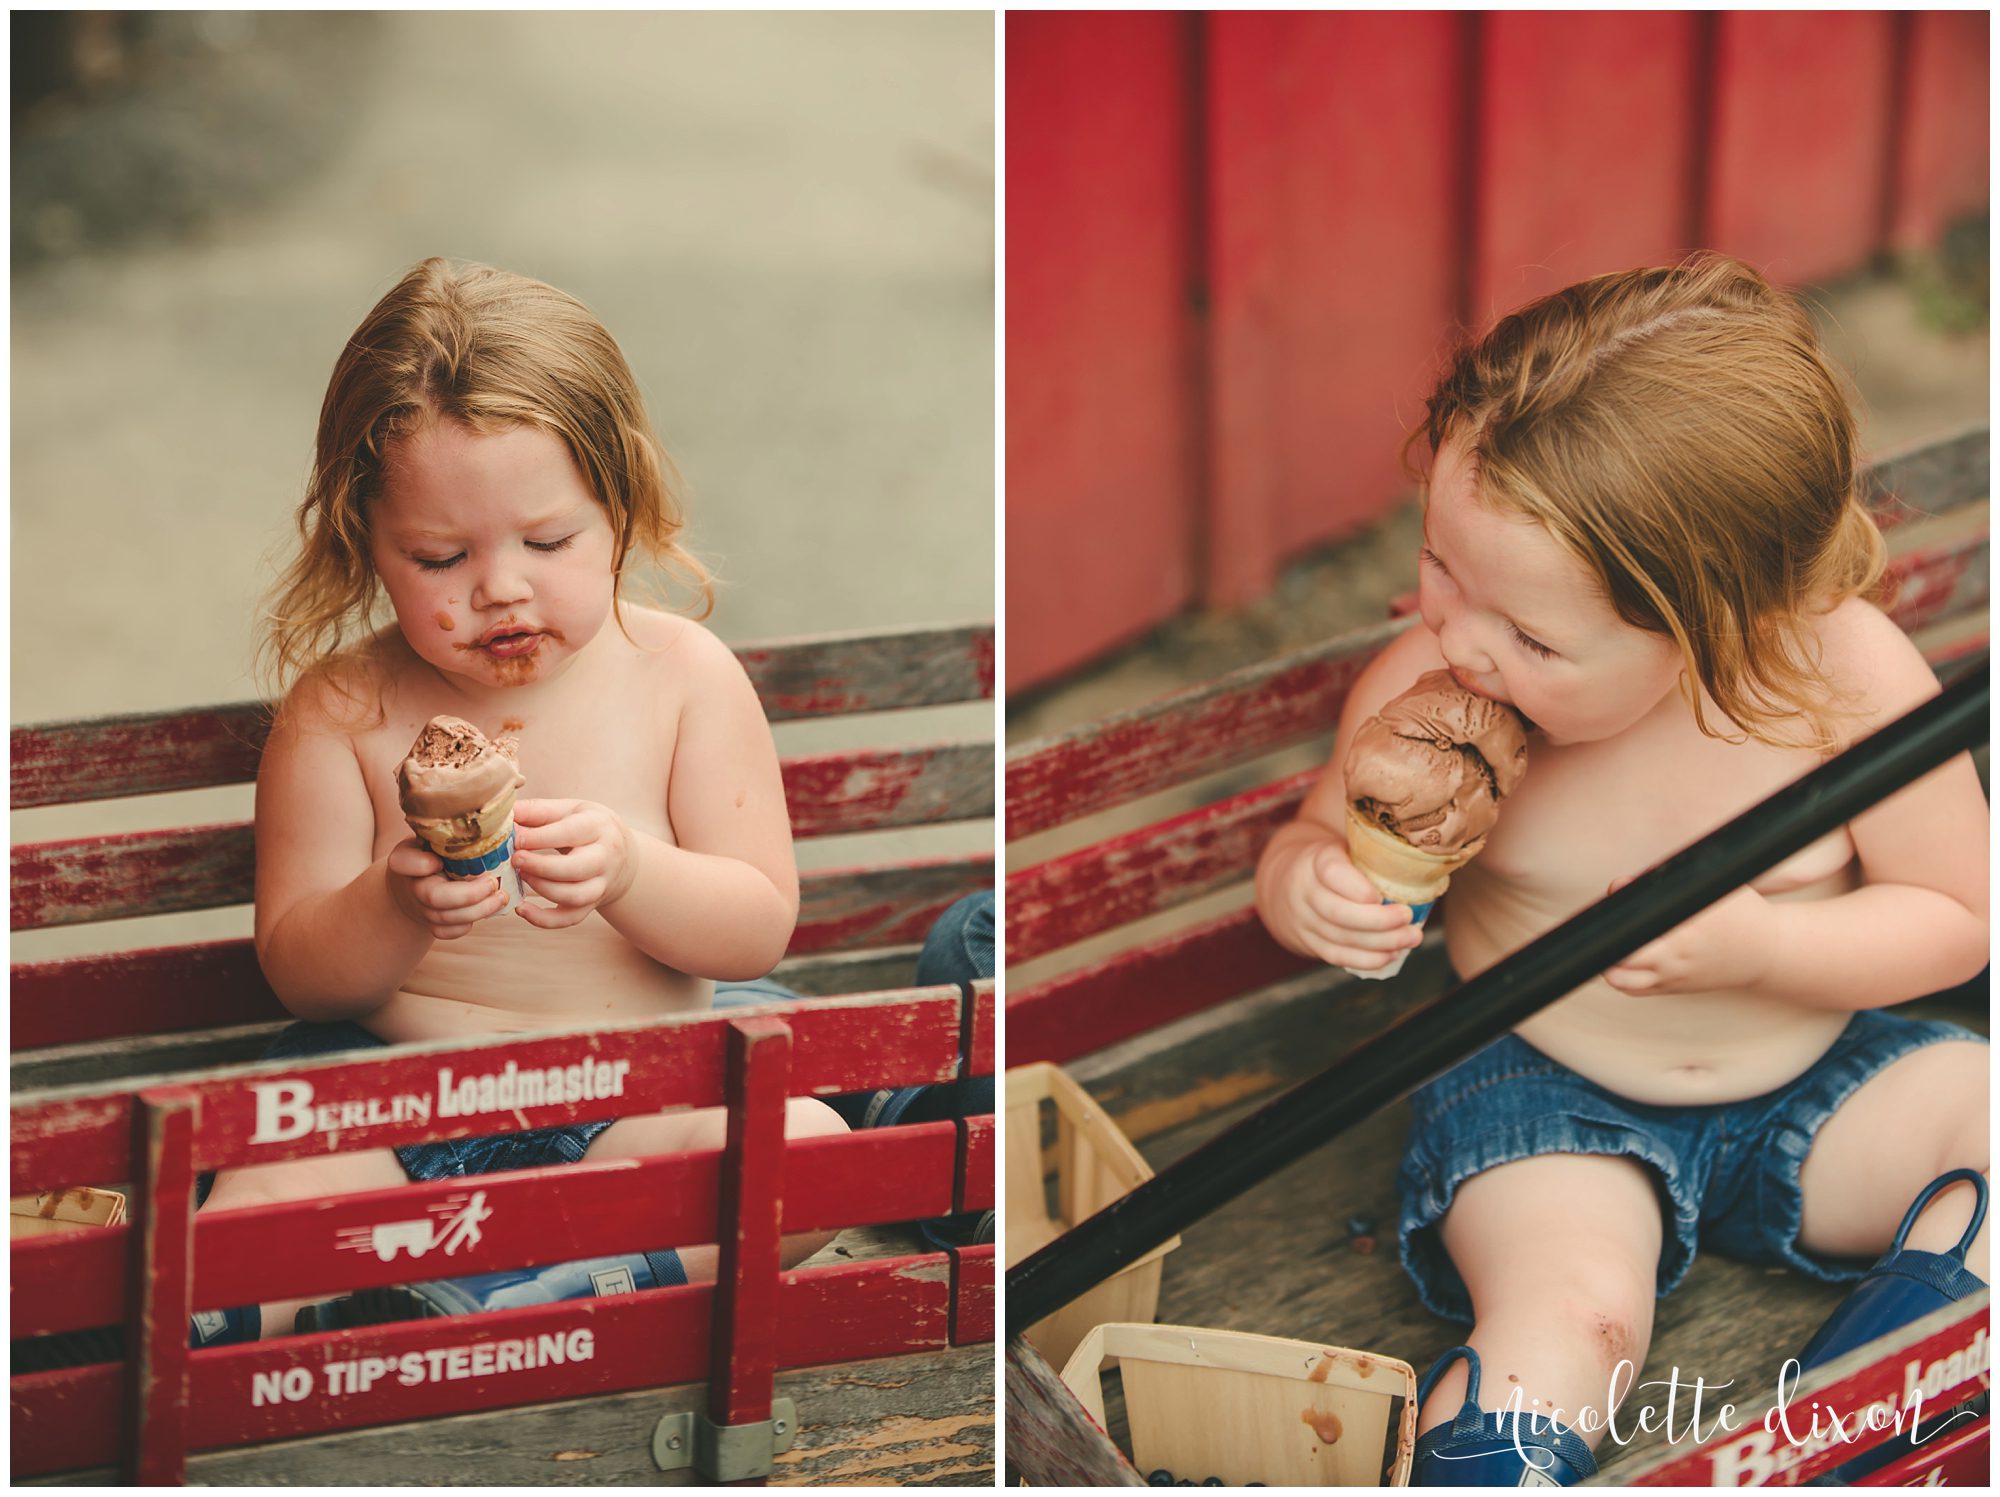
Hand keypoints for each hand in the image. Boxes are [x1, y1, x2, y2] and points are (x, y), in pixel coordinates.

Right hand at [386, 839, 508, 939]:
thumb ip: (449, 829)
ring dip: (479, 910)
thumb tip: (487, 816)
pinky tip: (486, 909)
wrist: (415, 882)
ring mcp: (421, 908)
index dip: (420, 864)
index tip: (437, 861)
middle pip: (435, 897)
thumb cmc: (432, 851)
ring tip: (502, 896)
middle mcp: (411, 886)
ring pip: (447, 918)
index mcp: (406, 859)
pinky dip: (467, 925)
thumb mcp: (434, 835)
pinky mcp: (431, 924)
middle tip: (494, 883)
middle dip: (470, 894)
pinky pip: (448, 932)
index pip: (403, 862)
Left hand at [510, 798, 637, 929]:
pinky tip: (522, 910)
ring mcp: (601, 884)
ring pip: (575, 896)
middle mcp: (605, 857)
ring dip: (543, 889)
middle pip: (576, 868)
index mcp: (598, 827)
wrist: (622, 854)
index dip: (538, 837)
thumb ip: (538, 811)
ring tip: (521, 876)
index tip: (513, 838)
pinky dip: (544, 920)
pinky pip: (571, 918)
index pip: (570, 833)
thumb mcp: (570, 810)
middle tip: (516, 860)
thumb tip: (505, 812)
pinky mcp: (592, 904)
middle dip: (541, 867)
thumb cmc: (588, 827)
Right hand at [1269, 836, 1422, 971]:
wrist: (1285, 882)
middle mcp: (1304, 891)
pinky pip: (1337, 956)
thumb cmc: (1331, 862)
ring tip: (1412, 938)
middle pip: (1337, 912)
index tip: (1381, 896)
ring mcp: (1304, 920)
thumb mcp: (1343, 847)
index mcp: (1315, 860)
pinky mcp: (1309, 942)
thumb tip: (1425, 858)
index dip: (1357, 888)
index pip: (1331, 872)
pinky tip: (1391, 955)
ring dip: (1381, 943)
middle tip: (1408, 918)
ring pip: (1341, 938)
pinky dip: (1367, 959)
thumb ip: (1372, 852)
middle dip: (1378, 921)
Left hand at [1600, 876, 1773, 994]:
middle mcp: (1677, 954)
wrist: (1768, 953)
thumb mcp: (1715, 887)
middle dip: (1608, 933)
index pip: (1639, 916)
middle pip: (1622, 953)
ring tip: (1610, 939)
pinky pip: (1632, 989)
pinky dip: (1618, 975)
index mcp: (1688, 925)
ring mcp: (1673, 975)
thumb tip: (1626, 882)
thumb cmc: (1741, 913)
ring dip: (1607, 958)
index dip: (1621, 899)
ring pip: (1620, 977)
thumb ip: (1672, 880)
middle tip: (1610, 915)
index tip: (1620, 888)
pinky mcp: (1672, 988)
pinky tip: (1619, 957)